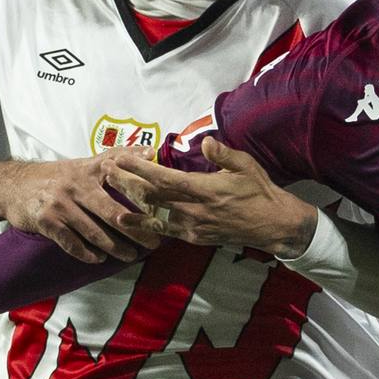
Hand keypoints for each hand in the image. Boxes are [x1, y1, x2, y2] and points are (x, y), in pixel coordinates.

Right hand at [0, 156, 163, 261]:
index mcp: (89, 170)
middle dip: (136, 230)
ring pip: (94, 231)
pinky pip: (71, 243)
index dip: (143, 197)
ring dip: (115, 247)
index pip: (122, 181)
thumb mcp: (84, 163)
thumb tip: (150, 150)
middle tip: (153, 243)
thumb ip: (116, 158)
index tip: (163, 211)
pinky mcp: (46, 221)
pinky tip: (98, 258)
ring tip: (130, 256)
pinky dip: (87, 253)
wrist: (11, 185)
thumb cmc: (56, 176)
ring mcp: (60, 204)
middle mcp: (76, 185)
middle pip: (113, 212)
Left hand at [103, 137, 316, 255]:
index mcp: (205, 189)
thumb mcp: (246, 166)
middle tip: (105, 170)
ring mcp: (193, 227)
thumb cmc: (260, 191)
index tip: (121, 157)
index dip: (139, 168)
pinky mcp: (194, 238)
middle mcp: (194, 210)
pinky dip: (144, 224)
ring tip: (110, 191)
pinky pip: (164, 230)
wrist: (273, 225)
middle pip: (151, 197)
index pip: (163, 178)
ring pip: (153, 215)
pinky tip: (128, 219)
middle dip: (126, 182)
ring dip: (129, 202)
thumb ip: (223, 154)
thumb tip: (206, 141)